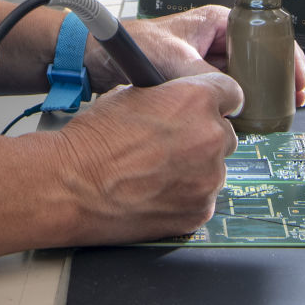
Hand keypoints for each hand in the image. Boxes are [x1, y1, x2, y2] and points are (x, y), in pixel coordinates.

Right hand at [51, 70, 243, 244]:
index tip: (210, 108)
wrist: (72, 186)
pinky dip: (187, 195)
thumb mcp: (131, 95)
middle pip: (226, 134)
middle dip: (204, 136)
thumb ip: (169, 96)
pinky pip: (204, 198)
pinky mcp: (200, 211)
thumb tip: (179, 101)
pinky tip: (156, 192)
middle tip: (174, 144)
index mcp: (196, 100)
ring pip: (215, 168)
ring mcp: (209, 178)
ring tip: (157, 171)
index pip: (232, 93)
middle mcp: (211, 138)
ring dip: (196, 168)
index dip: (217, 100)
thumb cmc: (93, 140)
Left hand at [90, 5, 304, 107]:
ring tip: (272, 116)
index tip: (298, 82)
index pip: (265, 36)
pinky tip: (244, 122)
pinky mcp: (194, 81)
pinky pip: (224, 94)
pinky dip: (236, 107)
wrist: (98, 57)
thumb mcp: (174, 59)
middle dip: (276, 81)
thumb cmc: (131, 44)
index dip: (287, 59)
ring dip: (257, 97)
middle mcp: (215, 39)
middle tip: (291, 104)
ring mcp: (205, 61)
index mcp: (216, 22)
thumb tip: (230, 100)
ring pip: (243, 79)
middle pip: (258, 60)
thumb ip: (204, 79)